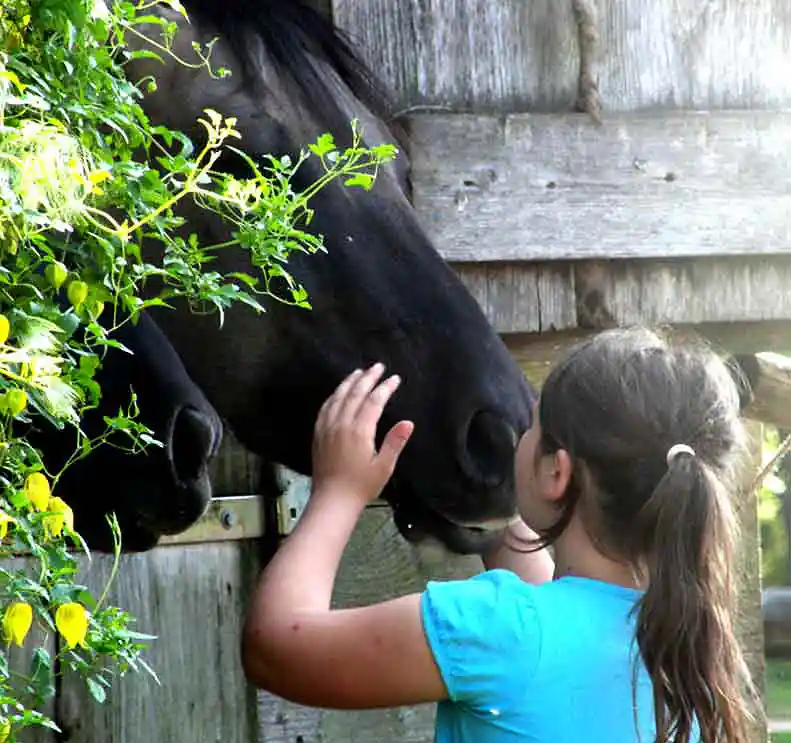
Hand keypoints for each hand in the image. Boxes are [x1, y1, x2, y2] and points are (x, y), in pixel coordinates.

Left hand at [311, 363, 414, 504]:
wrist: (332, 500)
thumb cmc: (362, 485)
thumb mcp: (384, 467)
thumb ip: (395, 442)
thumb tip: (408, 423)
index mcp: (360, 431)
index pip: (374, 401)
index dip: (385, 387)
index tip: (395, 379)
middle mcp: (342, 424)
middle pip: (355, 393)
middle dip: (368, 378)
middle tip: (378, 367)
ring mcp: (327, 427)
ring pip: (338, 397)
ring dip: (350, 382)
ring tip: (359, 372)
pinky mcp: (319, 433)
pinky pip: (325, 407)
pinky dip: (334, 395)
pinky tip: (338, 392)